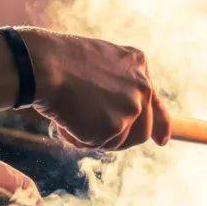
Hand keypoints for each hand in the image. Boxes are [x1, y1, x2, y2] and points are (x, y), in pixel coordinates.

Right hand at [20, 28, 171, 149]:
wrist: (44, 64)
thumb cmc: (59, 60)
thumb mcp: (98, 63)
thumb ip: (115, 83)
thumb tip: (119, 113)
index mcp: (138, 65)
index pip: (155, 102)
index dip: (161, 125)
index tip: (162, 141)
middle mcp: (142, 87)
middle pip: (142, 130)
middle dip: (120, 137)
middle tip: (94, 133)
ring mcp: (130, 108)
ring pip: (119, 141)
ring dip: (95, 136)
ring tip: (73, 114)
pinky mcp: (115, 127)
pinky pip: (96, 144)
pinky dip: (78, 138)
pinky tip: (66, 118)